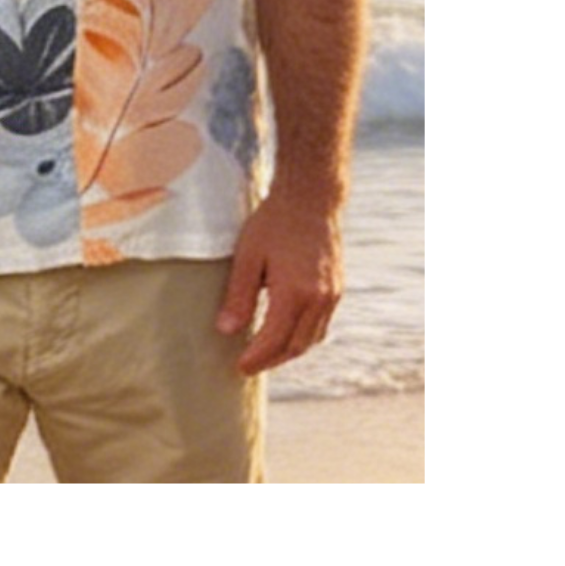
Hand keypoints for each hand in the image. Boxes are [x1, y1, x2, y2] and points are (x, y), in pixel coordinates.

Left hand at [215, 192, 342, 375]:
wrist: (312, 197)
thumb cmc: (275, 221)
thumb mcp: (248, 256)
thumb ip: (238, 296)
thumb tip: (227, 331)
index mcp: (295, 293)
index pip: (274, 340)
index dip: (256, 358)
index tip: (239, 368)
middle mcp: (319, 299)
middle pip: (295, 346)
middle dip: (272, 360)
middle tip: (250, 365)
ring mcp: (332, 294)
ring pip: (312, 338)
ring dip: (289, 351)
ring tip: (266, 353)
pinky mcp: (337, 288)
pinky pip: (322, 324)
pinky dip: (304, 335)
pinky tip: (288, 331)